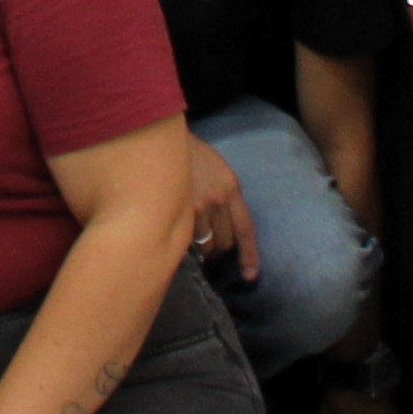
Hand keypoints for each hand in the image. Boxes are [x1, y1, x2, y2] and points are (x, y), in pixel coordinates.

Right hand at [181, 134, 261, 284]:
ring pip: (204, 243)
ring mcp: (199, 204)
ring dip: (199, 245)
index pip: (246, 228)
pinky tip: (175, 228)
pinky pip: (186, 238)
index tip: (250, 275)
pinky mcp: (179, 208)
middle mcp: (219, 198)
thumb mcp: (216, 170)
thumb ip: (223, 196)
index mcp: (232, 187)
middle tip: (207, 245)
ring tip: (188, 234)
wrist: (162, 137)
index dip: (250, 255)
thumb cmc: (188, 155)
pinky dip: (183, 239)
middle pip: (225, 241)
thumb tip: (220, 229)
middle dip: (218, 248)